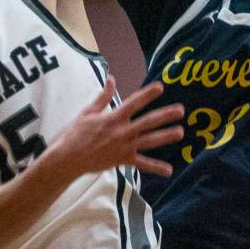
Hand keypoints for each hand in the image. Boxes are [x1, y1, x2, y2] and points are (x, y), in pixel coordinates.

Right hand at [55, 76, 183, 178]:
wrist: (68, 158)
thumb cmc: (75, 134)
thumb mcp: (87, 112)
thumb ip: (103, 96)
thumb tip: (111, 78)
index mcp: (113, 118)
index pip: (134, 103)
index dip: (147, 94)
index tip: (160, 87)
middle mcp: (122, 131)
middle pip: (148, 122)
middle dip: (165, 115)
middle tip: (181, 110)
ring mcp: (124, 147)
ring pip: (149, 141)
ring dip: (166, 136)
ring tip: (181, 132)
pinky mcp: (123, 160)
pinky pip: (142, 164)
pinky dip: (155, 167)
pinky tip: (169, 170)